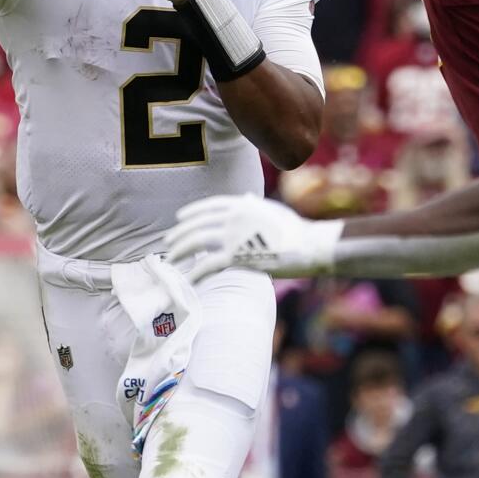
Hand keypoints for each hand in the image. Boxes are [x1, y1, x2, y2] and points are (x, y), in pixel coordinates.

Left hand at [166, 195, 343, 282]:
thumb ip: (256, 205)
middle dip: (180, 233)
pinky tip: (187, 280)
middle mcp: (234, 216)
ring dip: (181, 251)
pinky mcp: (237, 256)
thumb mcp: (274, 210)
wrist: (310, 246)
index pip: (210, 205)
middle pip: (199, 224)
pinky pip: (208, 265)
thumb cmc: (297, 230)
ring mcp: (234, 235)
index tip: (180, 218)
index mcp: (243, 204)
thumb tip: (247, 197)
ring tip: (171, 260)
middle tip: (168, 242)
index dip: (192, 212)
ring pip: (197, 242)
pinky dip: (195, 273)